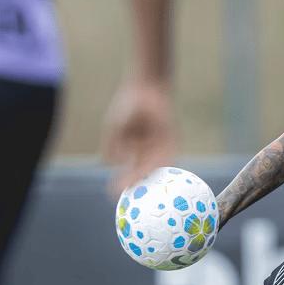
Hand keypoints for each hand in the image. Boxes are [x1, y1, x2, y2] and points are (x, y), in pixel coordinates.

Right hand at [102, 78, 176, 193]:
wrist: (148, 88)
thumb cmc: (129, 106)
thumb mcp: (115, 126)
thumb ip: (112, 144)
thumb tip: (111, 163)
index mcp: (135, 150)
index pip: (129, 171)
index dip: (122, 183)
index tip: (112, 194)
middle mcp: (149, 151)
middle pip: (143, 173)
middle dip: (137, 185)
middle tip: (129, 196)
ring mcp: (161, 146)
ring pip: (156, 167)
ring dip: (150, 178)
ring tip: (142, 189)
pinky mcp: (172, 140)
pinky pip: (168, 155)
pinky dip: (163, 165)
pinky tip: (157, 173)